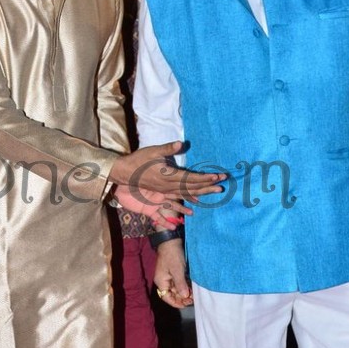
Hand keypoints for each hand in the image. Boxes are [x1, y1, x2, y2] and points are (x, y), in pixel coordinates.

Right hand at [110, 144, 225, 218]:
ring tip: (215, 192)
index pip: (192, 178)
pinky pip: (178, 199)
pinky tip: (196, 204)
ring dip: (202, 193)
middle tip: (222, 186)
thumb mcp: (153, 151)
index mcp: (169, 175)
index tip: (218, 176)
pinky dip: (189, 201)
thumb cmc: (139, 160)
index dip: (206, 178)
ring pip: (187, 194)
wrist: (125, 173)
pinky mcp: (162, 193)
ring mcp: (166, 191)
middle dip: (208, 186)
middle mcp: (169, 186)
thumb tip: (181, 143)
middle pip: (193, 188)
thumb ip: (168, 148)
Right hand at [153, 239, 192, 307]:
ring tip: (193, 294)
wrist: (171, 241)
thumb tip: (184, 296)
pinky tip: (191, 288)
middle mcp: (163, 281)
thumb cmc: (172, 255)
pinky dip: (184, 286)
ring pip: (176, 289)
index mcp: (161, 281)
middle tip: (192, 299)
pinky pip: (178, 283)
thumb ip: (180, 284)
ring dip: (184, 292)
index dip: (176, 303)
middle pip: (171, 294)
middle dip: (181, 298)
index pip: (166, 297)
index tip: (186, 304)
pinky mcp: (173, 272)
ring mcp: (168, 276)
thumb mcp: (177, 270)